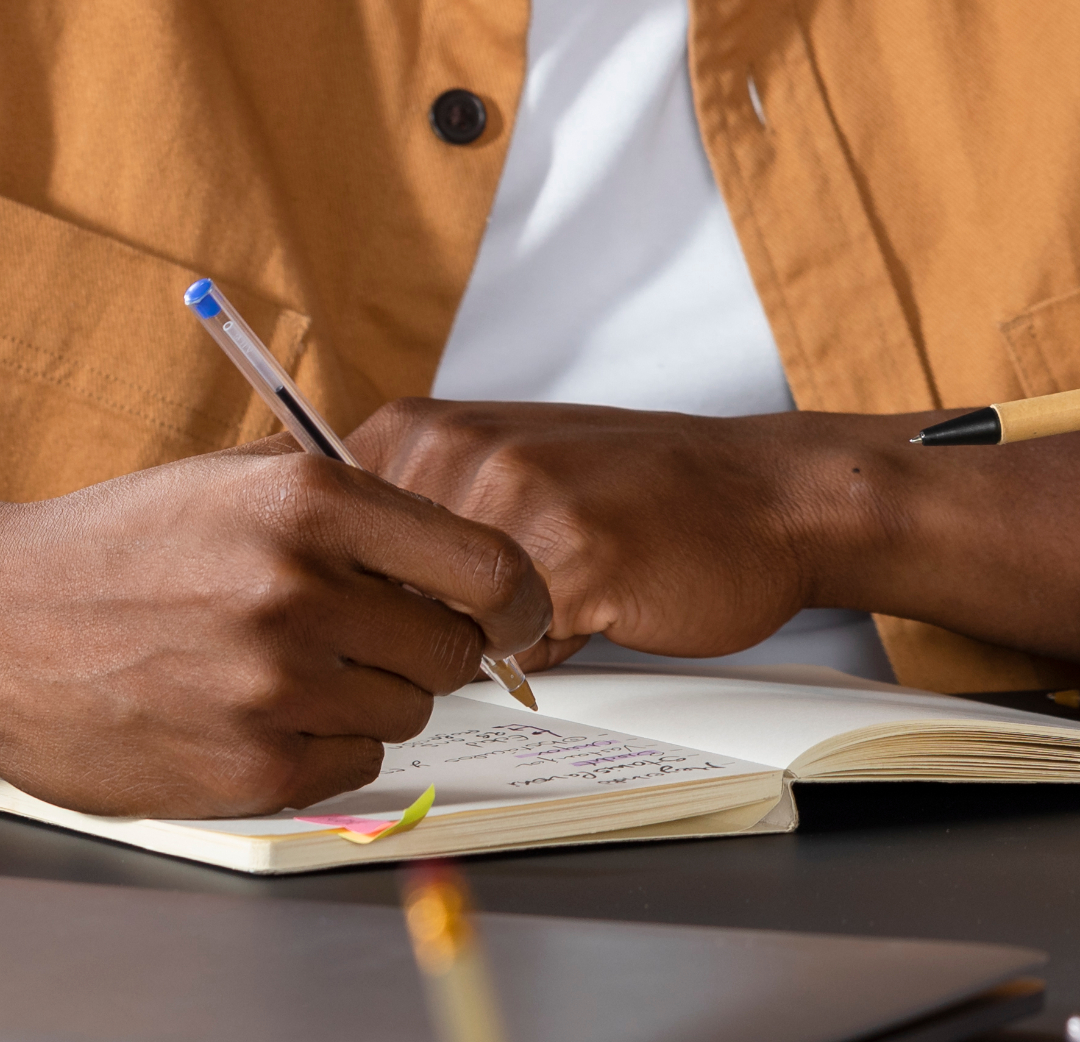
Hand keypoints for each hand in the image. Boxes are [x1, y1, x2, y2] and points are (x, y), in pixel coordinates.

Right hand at [0, 449, 549, 817]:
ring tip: (287, 665)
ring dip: (369, 695)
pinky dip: (326, 745)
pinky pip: (353, 764)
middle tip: (370, 635)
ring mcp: (269, 683)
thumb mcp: (244, 480)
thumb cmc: (124, 545)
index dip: (514, 599)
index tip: (511, 613)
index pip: (488, 567)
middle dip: (428, 646)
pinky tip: (259, 710)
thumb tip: (477, 564)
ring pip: (406, 710)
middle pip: (452, 648)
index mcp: (311, 501)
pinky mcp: (245, 765)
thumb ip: (361, 512)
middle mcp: (297, 589)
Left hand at [344, 398, 834, 662]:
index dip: (363, 595)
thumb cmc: (632, 490)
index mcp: (421, 427)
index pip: (324, 551)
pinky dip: (555, 649)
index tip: (408, 591)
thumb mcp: (499, 468)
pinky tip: (602, 598)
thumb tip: (318, 598)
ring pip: (447, 633)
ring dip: (500, 637)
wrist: (762, 494)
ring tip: (567, 582)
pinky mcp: (572, 556)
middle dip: (438, 625)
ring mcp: (513, 498)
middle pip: (379, 603)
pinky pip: (518, 652)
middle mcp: (455, 449)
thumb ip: (409, 515)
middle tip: (519, 585)